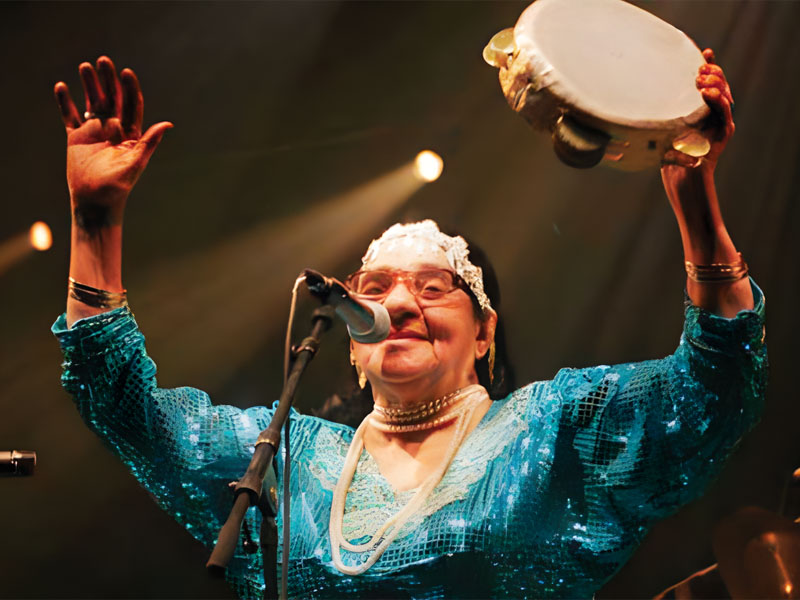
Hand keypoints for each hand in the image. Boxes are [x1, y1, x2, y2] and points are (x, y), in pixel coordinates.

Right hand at [54, 56, 172, 222]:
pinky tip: (62, 87)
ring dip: (89, 85)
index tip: (126, 72)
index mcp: (131, 135)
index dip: (130, 89)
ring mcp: (95, 132)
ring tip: (84, 67)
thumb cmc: (119, 186)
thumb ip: (150, 141)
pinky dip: (65, 102)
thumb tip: (168, 124)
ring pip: (92, 103)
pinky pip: (69, 116)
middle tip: (104, 60)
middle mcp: (114, 130)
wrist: (96, 201)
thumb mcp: (136, 162)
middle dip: (108, 81)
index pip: (131, 106)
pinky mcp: (76, 138)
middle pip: (112, 100)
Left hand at [662, 48, 734, 173]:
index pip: (709, 84)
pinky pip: (725, 112)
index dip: (709, 66)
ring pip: (725, 95)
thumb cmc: (667, 158)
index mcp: (701, 111)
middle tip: (699, 69)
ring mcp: (720, 124)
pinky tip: (707, 92)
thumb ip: (658, 114)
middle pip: (720, 85)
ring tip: (701, 78)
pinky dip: (718, 100)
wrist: (681, 182)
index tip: (703, 52)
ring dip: (715, 83)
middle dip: (713, 72)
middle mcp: (714, 115)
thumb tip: (635, 97)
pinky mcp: (724, 134)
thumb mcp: (660, 129)